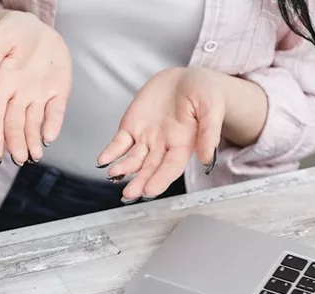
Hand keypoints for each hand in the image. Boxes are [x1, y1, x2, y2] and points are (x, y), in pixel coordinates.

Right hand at [0, 11, 71, 164]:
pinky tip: (49, 138)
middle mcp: (19, 94)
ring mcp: (39, 95)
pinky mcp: (58, 92)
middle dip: (16, 143)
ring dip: (32, 142)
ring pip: (34, 123)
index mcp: (1, 84)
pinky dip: (53, 125)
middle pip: (14, 124)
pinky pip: (56, 111)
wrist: (36, 28)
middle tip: (19, 159)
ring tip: (33, 157)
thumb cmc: (13, 32)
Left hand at [97, 67, 224, 201]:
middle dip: (139, 182)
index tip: (150, 191)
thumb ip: (209, 132)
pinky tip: (103, 161)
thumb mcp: (212, 107)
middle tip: (129, 194)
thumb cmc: (204, 93)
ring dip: (123, 169)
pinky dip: (110, 153)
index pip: (171, 167)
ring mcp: (145, 138)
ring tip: (114, 174)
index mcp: (184, 145)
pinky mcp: (131, 127)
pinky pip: (118, 144)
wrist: (186, 78)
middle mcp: (163, 146)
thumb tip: (206, 160)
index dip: (160, 180)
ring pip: (132, 159)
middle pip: (149, 169)